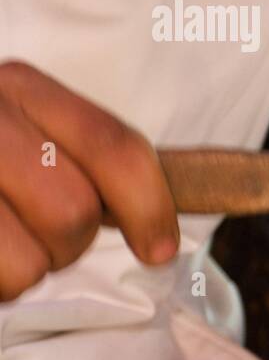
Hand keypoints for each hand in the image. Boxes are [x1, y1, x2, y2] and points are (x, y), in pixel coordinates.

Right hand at [0, 61, 177, 299]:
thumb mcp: (28, 137)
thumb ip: (87, 162)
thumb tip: (162, 232)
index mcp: (19, 86)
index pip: (115, 147)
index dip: (150, 207)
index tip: (159, 250)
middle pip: (73, 212)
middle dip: (69, 244)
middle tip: (44, 241)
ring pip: (25, 262)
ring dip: (22, 273)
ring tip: (1, 250)